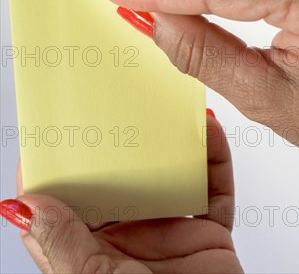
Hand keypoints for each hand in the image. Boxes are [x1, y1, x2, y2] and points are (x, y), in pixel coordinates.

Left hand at [0, 112, 243, 273]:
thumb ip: (63, 248)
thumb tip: (25, 206)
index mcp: (91, 253)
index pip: (65, 203)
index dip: (56, 168)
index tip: (51, 132)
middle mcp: (128, 238)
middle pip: (120, 177)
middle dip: (120, 141)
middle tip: (115, 102)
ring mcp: (168, 232)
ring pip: (168, 173)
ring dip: (170, 140)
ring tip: (165, 105)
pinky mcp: (208, 233)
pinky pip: (214, 187)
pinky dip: (216, 157)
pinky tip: (208, 130)